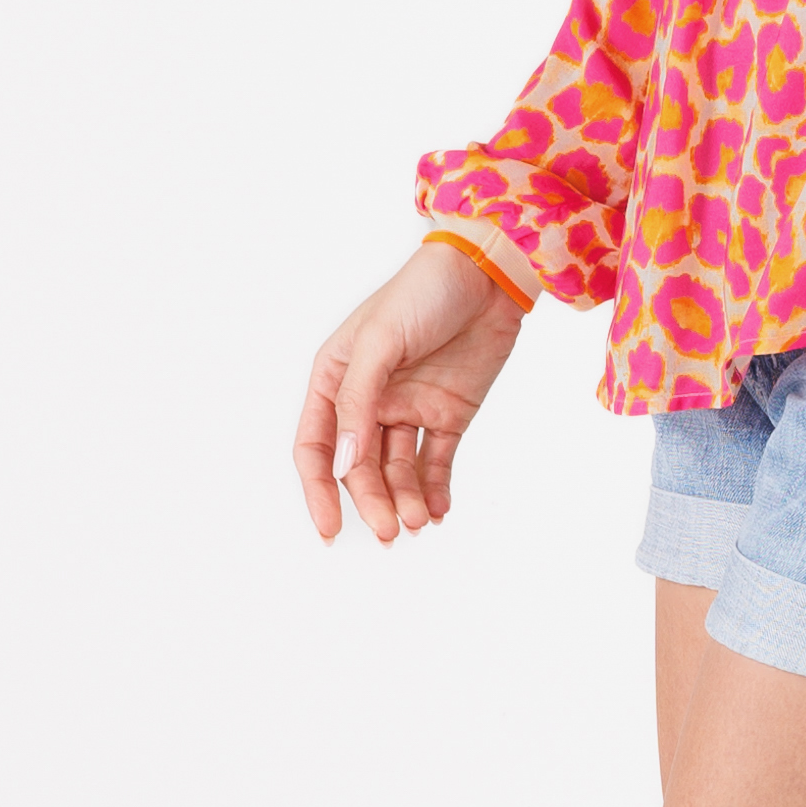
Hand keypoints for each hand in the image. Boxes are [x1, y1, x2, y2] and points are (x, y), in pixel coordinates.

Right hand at [293, 242, 526, 544]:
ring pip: (398, 469)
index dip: (319, 489)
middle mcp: (369, 399)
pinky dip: (436, 489)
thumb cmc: (423, 292)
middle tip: (388, 530)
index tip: (330, 527)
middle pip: (360, 466)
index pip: (317, 445)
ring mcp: (409, 408)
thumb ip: (359, 401)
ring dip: (404, 498)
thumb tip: (345, 462)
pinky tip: (437, 510)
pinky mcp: (448, 414)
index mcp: (336, 378)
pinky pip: (437, 461)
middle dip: (371, 500)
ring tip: (417, 521)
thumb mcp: (380, 341)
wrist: (488, 276)